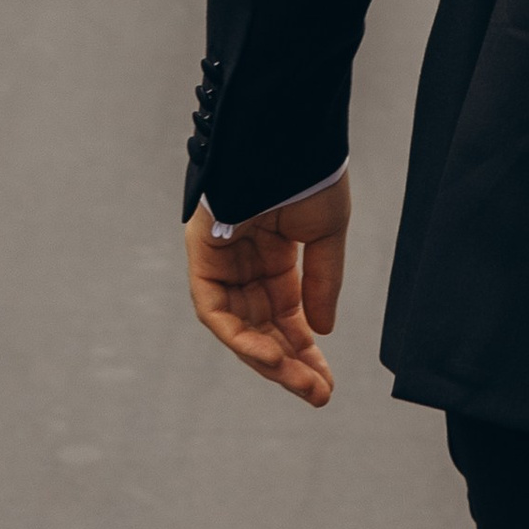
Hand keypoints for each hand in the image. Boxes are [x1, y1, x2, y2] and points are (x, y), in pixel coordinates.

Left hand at [185, 177, 351, 407]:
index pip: (287, 315)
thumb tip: (321, 330)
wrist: (283, 134)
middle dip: (291, 364)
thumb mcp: (326, 234)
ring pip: (240, 327)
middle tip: (319, 394)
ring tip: (302, 383)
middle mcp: (245, 264)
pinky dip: (240, 337)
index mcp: (275, 255)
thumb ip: (322, 282)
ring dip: (269, 359)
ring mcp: (221, 262)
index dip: (307, 350)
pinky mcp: (201, 257)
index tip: (327, 382)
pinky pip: (215, 310)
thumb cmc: (307, 172)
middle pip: (264, 328)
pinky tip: (272, 356)